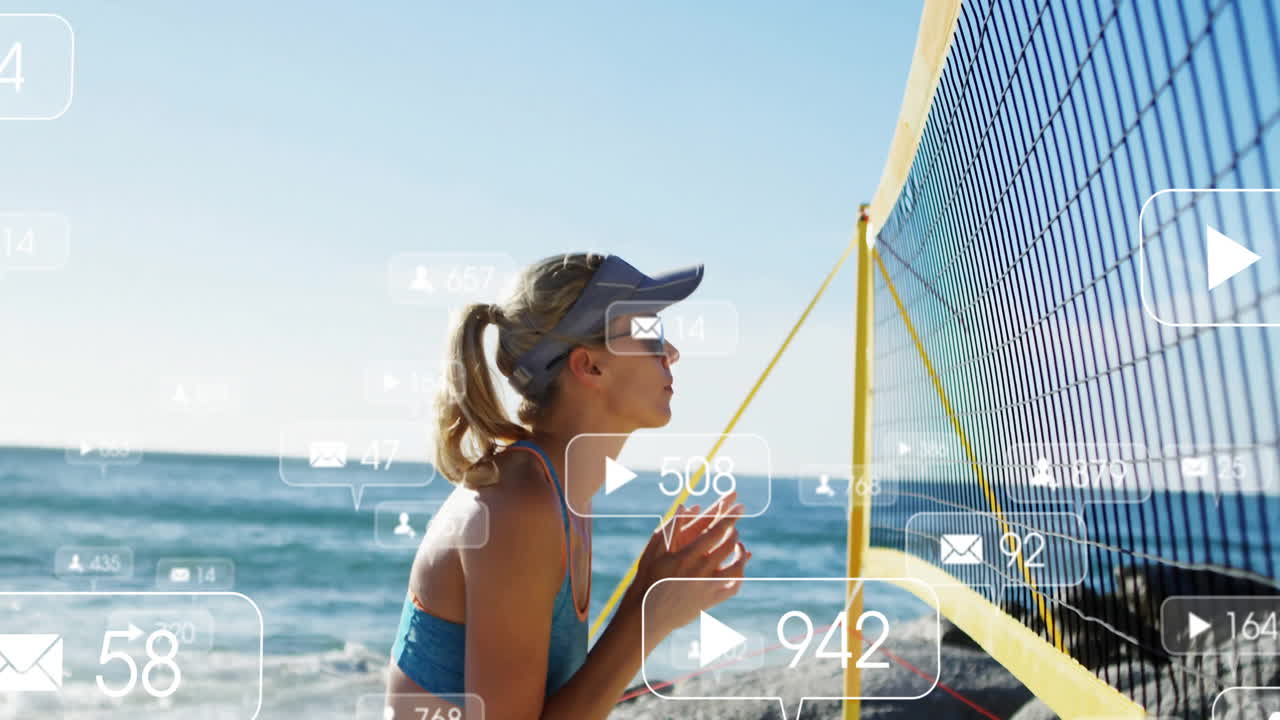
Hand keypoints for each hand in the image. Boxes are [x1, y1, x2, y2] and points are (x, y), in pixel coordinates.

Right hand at [628, 492, 751, 637]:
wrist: (646, 613)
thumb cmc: (648, 577)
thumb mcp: (654, 549)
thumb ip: (672, 527)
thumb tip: (686, 505)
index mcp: (687, 556)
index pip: (716, 532)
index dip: (730, 517)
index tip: (739, 507)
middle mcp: (700, 571)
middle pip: (728, 546)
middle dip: (734, 532)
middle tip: (734, 526)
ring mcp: (708, 588)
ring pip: (736, 568)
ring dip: (741, 554)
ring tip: (738, 546)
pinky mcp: (711, 601)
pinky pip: (733, 587)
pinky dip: (739, 575)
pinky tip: (736, 567)